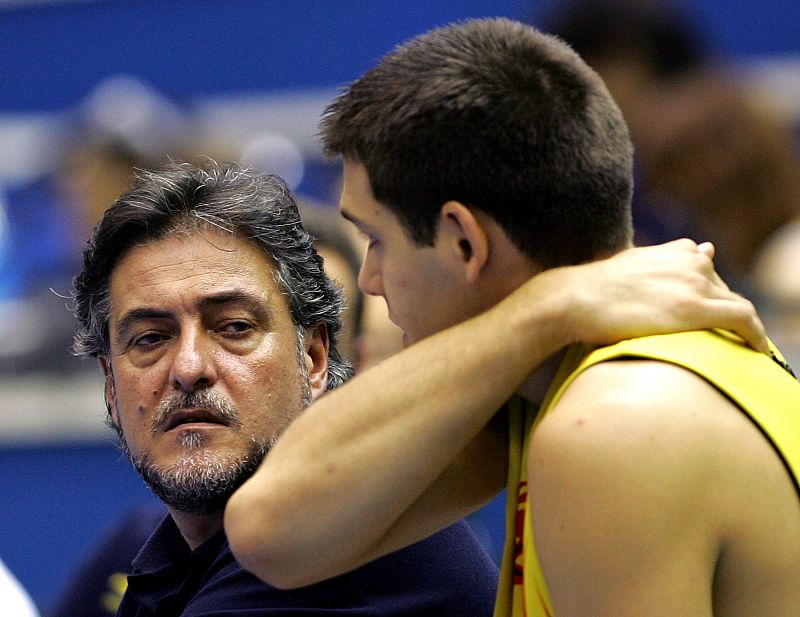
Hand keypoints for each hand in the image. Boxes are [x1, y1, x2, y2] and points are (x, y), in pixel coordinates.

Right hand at [532, 239, 767, 351]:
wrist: (573, 300)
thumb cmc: (594, 289)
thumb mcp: (633, 265)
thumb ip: (667, 260)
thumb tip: (707, 248)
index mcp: (677, 250)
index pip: (709, 273)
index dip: (709, 296)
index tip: (707, 315)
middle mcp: (691, 261)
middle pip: (724, 291)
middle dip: (723, 313)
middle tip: (719, 339)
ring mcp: (695, 283)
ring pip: (737, 306)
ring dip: (742, 328)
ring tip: (742, 349)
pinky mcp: (697, 308)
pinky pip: (744, 320)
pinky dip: (757, 336)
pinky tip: (760, 351)